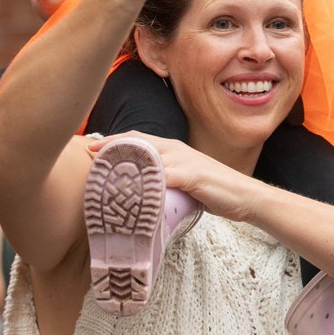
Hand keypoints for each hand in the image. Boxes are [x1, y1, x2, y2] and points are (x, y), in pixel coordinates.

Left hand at [87, 132, 257, 223]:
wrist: (245, 196)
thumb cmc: (215, 189)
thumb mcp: (185, 179)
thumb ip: (165, 178)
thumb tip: (142, 189)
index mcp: (174, 148)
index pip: (138, 138)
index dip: (113, 140)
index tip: (91, 146)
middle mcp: (176, 150)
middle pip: (137, 142)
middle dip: (111, 146)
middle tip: (88, 153)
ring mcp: (185, 162)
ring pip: (147, 156)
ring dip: (124, 162)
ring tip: (102, 170)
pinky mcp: (192, 176)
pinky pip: (165, 176)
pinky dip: (147, 180)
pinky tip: (132, 188)